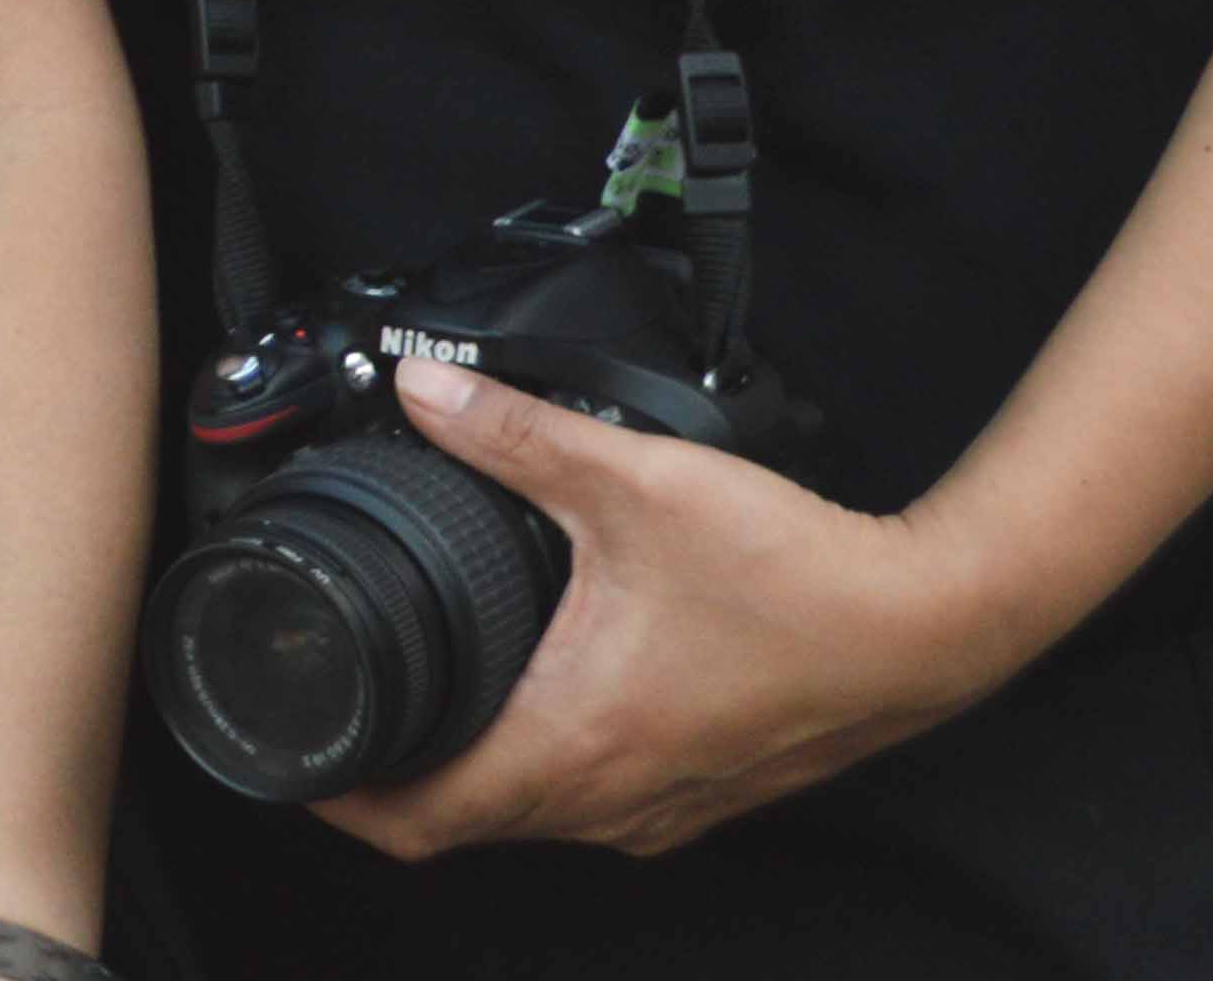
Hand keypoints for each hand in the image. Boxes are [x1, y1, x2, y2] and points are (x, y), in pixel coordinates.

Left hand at [321, 356, 1023, 860]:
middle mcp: (613, 801)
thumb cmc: (799, 574)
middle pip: (461, 824)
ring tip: (408, 706)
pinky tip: (525, 700)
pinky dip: (534, 766)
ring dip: (464, 775)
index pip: (419, 818)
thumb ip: (517, 431)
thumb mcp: (635, 481)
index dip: (336, 794)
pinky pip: (587, 801)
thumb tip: (422, 387)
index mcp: (575, 746)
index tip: (283, 750)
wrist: (929, 625)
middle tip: (330, 711)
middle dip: (385, 779)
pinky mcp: (701, 791)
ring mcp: (663, 808)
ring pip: (528, 816)